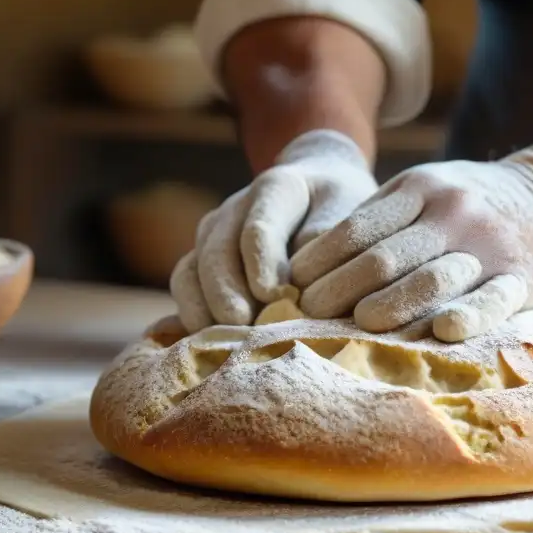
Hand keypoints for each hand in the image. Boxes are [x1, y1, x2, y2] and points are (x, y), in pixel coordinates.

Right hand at [169, 130, 377, 331]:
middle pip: (217, 250)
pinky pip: (184, 287)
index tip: (272, 294)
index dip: (262, 262)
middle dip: (226, 290)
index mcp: (275, 189)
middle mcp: (235, 209)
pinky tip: (207, 344)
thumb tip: (300, 278)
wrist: (319, 194)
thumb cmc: (340, 208)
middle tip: (240, 324)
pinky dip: (191, 314)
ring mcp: (213, 235)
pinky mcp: (202, 261)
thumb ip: (327, 236)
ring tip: (222, 340)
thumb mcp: (348, 208)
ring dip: (204, 307)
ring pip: (192, 270)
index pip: (260, 226)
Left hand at [289, 150, 532, 340]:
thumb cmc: (481, 204)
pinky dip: (466, 316)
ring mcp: (489, 244)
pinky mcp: (525, 277)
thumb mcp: (434, 188)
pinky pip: (491, 299)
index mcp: (422, 187)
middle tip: (307, 316)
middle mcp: (451, 212)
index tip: (292, 289)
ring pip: (429, 278)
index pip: (356, 227)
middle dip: (338, 289)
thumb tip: (314, 260)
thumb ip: (386, 216)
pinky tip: (441, 333)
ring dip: (388, 306)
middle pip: (383, 257)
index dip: (319, 261)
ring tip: (356, 328)